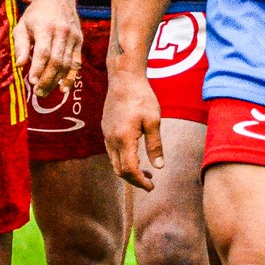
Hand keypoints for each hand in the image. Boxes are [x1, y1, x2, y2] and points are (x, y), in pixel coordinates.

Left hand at [12, 0, 81, 95]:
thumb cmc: (36, 13)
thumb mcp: (22, 25)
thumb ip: (21, 45)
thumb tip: (19, 65)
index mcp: (45, 27)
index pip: (43, 52)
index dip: (38, 68)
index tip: (31, 82)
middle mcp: (61, 32)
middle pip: (56, 61)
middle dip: (47, 79)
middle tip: (38, 92)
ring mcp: (73, 37)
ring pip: (67, 64)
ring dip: (57, 81)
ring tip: (45, 92)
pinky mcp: (79, 41)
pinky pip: (76, 62)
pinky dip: (71, 77)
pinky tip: (64, 88)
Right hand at [102, 68, 163, 190]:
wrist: (123, 78)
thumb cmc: (141, 96)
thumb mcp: (153, 120)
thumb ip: (155, 145)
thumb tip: (159, 166)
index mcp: (124, 138)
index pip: (129, 170)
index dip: (140, 182)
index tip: (152, 187)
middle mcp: (111, 139)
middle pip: (119, 170)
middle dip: (134, 180)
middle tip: (150, 182)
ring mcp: (106, 134)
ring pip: (114, 162)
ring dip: (128, 170)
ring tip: (146, 170)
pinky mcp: (105, 128)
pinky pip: (111, 152)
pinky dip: (122, 160)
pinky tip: (135, 155)